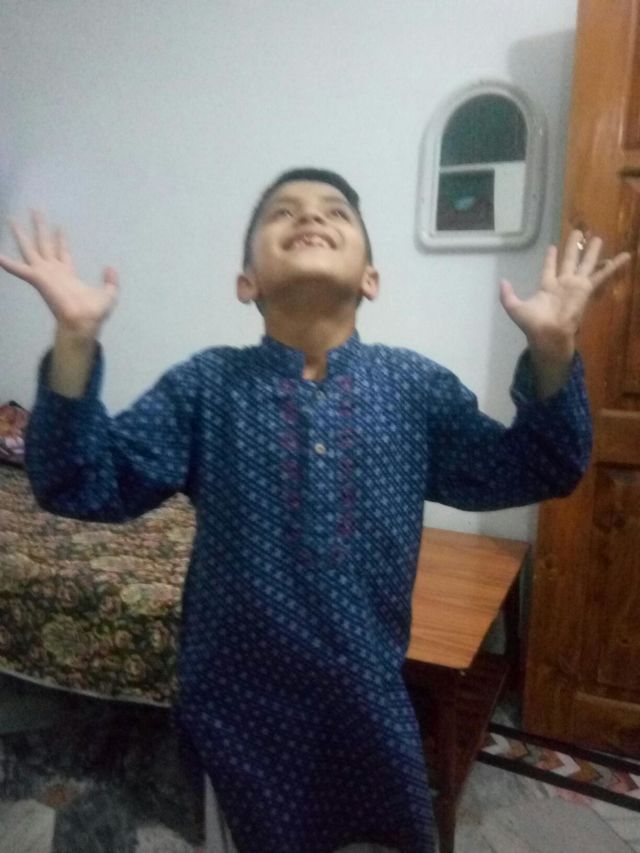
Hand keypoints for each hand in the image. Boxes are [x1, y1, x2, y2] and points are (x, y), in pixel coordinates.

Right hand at [0, 210, 118, 337]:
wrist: (83, 322)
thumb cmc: (94, 312)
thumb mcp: (109, 294)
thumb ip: (111, 281)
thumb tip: (111, 267)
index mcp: (68, 274)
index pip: (63, 252)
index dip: (62, 239)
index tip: (59, 226)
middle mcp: (54, 271)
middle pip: (45, 244)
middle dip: (40, 227)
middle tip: (35, 210)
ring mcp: (44, 274)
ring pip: (30, 249)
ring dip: (21, 234)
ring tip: (12, 219)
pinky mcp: (38, 279)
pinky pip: (19, 269)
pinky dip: (7, 263)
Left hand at [500, 230, 630, 361]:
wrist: (549, 334)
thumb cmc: (533, 323)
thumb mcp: (515, 308)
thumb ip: (507, 295)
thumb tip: (502, 282)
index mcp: (546, 287)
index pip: (548, 268)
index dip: (550, 258)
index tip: (552, 246)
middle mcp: (563, 284)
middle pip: (569, 260)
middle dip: (573, 247)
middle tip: (578, 231)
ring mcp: (576, 286)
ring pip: (585, 264)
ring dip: (591, 251)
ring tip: (597, 237)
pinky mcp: (586, 289)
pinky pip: (602, 275)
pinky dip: (613, 266)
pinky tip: (623, 256)